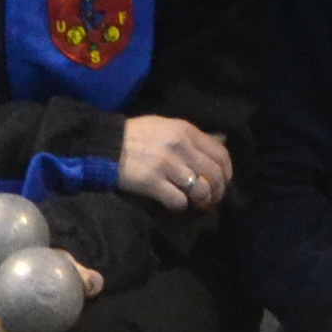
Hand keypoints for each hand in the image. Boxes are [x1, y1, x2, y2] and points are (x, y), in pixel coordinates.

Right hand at [116, 114, 233, 214]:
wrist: (104, 145)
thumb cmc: (136, 136)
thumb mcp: (167, 126)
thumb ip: (192, 137)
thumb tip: (220, 145)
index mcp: (185, 130)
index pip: (221, 155)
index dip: (226, 173)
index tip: (222, 184)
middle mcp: (180, 146)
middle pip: (214, 175)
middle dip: (217, 192)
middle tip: (210, 200)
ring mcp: (166, 164)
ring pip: (200, 190)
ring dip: (200, 201)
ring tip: (194, 203)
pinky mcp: (152, 182)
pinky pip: (178, 200)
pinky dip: (180, 205)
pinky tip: (173, 203)